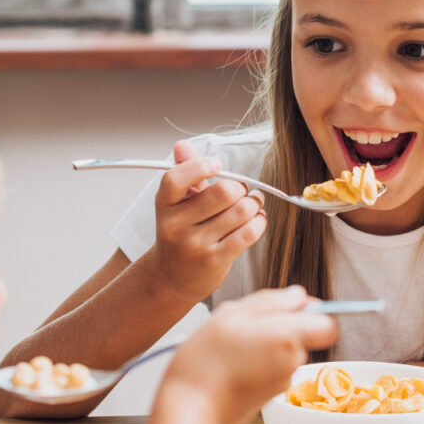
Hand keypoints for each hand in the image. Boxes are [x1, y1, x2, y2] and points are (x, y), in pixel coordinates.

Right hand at [150, 140, 265, 300]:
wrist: (172, 278)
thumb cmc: (180, 234)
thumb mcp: (177, 204)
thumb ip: (185, 173)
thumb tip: (182, 145)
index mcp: (164, 204)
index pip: (176, 178)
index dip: (200, 166)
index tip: (217, 165)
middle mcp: (176, 225)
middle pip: (222, 192)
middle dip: (240, 188)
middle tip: (243, 191)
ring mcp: (195, 245)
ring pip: (240, 212)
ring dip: (254, 204)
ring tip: (254, 204)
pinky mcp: (214, 261)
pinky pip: (248, 233)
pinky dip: (259, 222)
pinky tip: (257, 220)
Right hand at [160, 287, 337, 423]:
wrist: (190, 410)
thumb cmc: (205, 362)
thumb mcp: (230, 315)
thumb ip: (269, 301)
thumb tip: (297, 296)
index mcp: (288, 338)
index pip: (328, 323)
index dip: (314, 311)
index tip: (291, 306)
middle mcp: (292, 363)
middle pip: (302, 335)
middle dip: (278, 325)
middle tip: (243, 325)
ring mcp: (282, 382)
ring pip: (284, 351)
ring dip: (263, 343)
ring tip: (230, 346)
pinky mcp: (270, 396)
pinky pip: (271, 369)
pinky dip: (256, 363)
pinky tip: (230, 364)